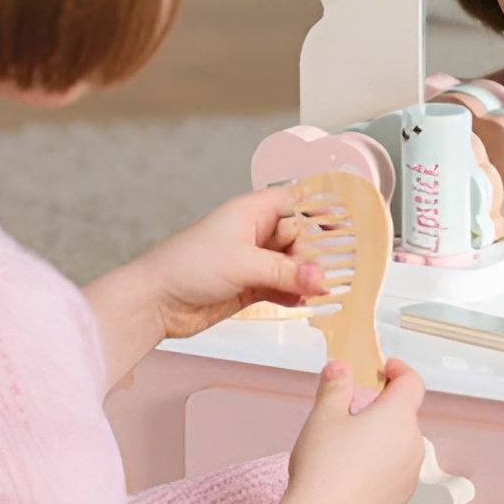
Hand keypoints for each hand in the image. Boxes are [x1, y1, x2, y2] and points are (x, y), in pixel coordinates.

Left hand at [138, 189, 324, 340]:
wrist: (156, 301)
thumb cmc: (184, 265)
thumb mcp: (242, 263)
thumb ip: (285, 273)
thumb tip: (319, 278)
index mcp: (251, 211)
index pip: (297, 202)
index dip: (321, 210)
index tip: (348, 223)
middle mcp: (254, 233)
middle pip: (300, 237)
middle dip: (316, 254)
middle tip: (334, 269)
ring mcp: (253, 261)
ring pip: (293, 265)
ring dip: (307, 278)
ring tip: (323, 289)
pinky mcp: (250, 287)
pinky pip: (283, 288)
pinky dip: (295, 294)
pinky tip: (304, 301)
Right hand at [284, 359, 425, 503]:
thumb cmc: (324, 468)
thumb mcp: (323, 416)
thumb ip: (335, 386)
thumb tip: (340, 369)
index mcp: (398, 417)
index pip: (412, 382)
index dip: (399, 370)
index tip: (383, 368)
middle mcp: (412, 444)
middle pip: (404, 415)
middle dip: (380, 408)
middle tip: (348, 411)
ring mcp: (411, 474)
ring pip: (399, 444)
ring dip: (380, 438)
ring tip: (345, 447)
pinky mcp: (401, 498)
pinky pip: (395, 470)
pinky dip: (379, 464)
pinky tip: (350, 475)